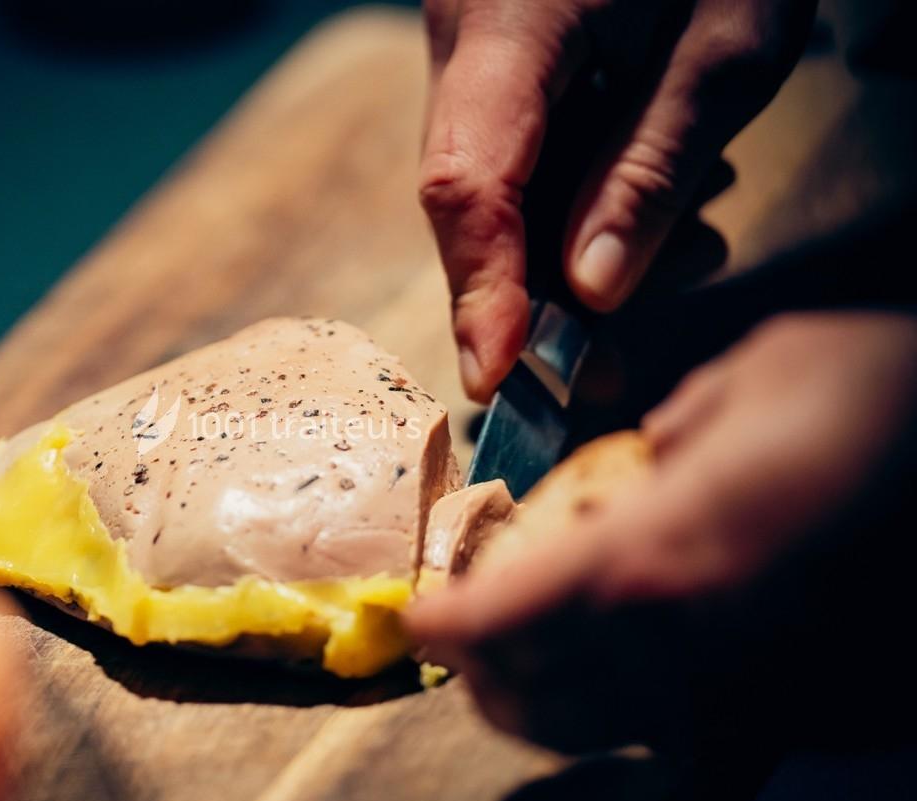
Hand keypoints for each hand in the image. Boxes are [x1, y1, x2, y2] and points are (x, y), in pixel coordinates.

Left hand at [406, 312, 916, 750]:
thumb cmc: (891, 403)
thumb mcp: (757, 376)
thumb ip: (662, 438)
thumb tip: (623, 475)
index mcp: (662, 559)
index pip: (505, 618)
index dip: (445, 622)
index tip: (413, 611)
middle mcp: (695, 652)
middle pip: (540, 698)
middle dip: (482, 668)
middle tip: (459, 626)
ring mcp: (754, 700)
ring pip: (603, 729)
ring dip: (541, 696)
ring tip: (520, 649)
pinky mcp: (807, 721)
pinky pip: (684, 733)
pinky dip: (626, 707)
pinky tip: (629, 661)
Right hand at [421, 0, 815, 400]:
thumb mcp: (729, 46)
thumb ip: (653, 171)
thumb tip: (595, 290)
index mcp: (508, 22)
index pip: (466, 180)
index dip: (480, 288)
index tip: (499, 374)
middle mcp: (461, 32)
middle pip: (468, 194)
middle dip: (537, 286)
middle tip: (619, 348)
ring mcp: (468, 38)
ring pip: (489, 182)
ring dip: (570, 242)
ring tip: (688, 244)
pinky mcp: (491, 48)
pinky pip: (512, 147)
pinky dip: (573, 194)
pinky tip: (658, 194)